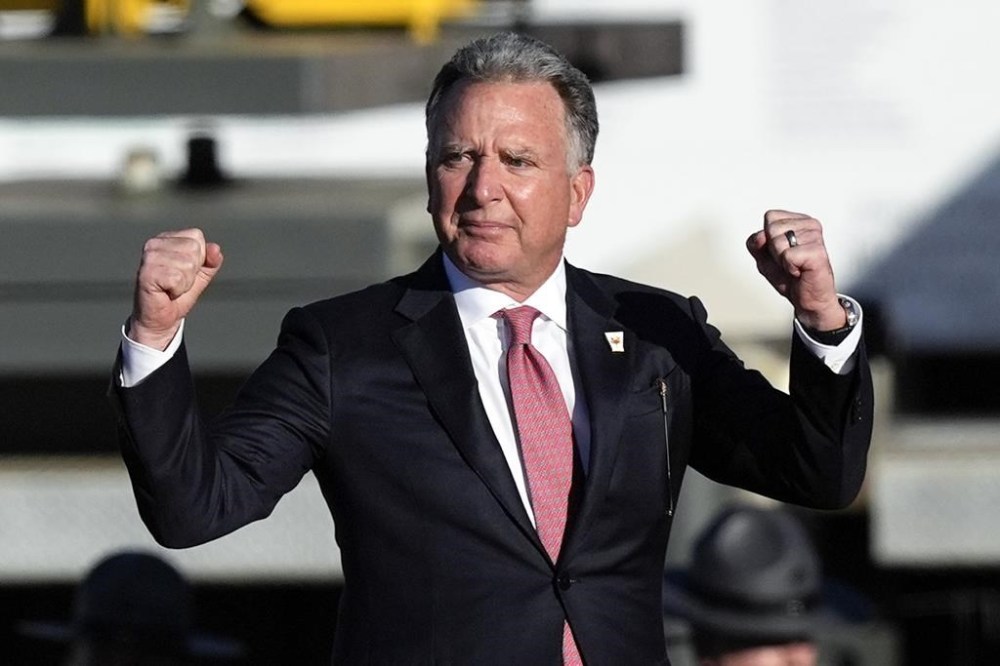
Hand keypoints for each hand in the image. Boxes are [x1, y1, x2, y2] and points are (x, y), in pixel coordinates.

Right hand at [129, 229, 223, 349]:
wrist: (160, 319)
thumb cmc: (177, 295)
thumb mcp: (201, 275)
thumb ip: (211, 261)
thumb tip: (215, 248)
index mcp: (166, 239)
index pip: (196, 236)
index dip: (199, 258)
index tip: (184, 271)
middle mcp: (154, 244)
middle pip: (194, 249)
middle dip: (192, 271)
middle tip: (177, 282)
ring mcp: (149, 258)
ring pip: (187, 264)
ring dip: (185, 282)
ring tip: (171, 287)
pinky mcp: (146, 273)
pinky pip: (177, 278)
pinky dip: (177, 290)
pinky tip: (166, 292)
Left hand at [746, 210, 845, 330]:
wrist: (808, 300)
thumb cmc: (789, 277)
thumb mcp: (763, 258)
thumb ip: (755, 243)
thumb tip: (760, 236)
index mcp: (799, 221)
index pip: (770, 217)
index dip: (768, 238)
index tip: (782, 252)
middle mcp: (810, 225)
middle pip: (772, 228)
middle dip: (773, 250)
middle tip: (788, 262)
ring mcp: (815, 237)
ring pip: (777, 241)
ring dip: (781, 260)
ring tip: (795, 266)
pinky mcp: (818, 252)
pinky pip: (787, 256)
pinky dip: (789, 268)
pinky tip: (800, 271)